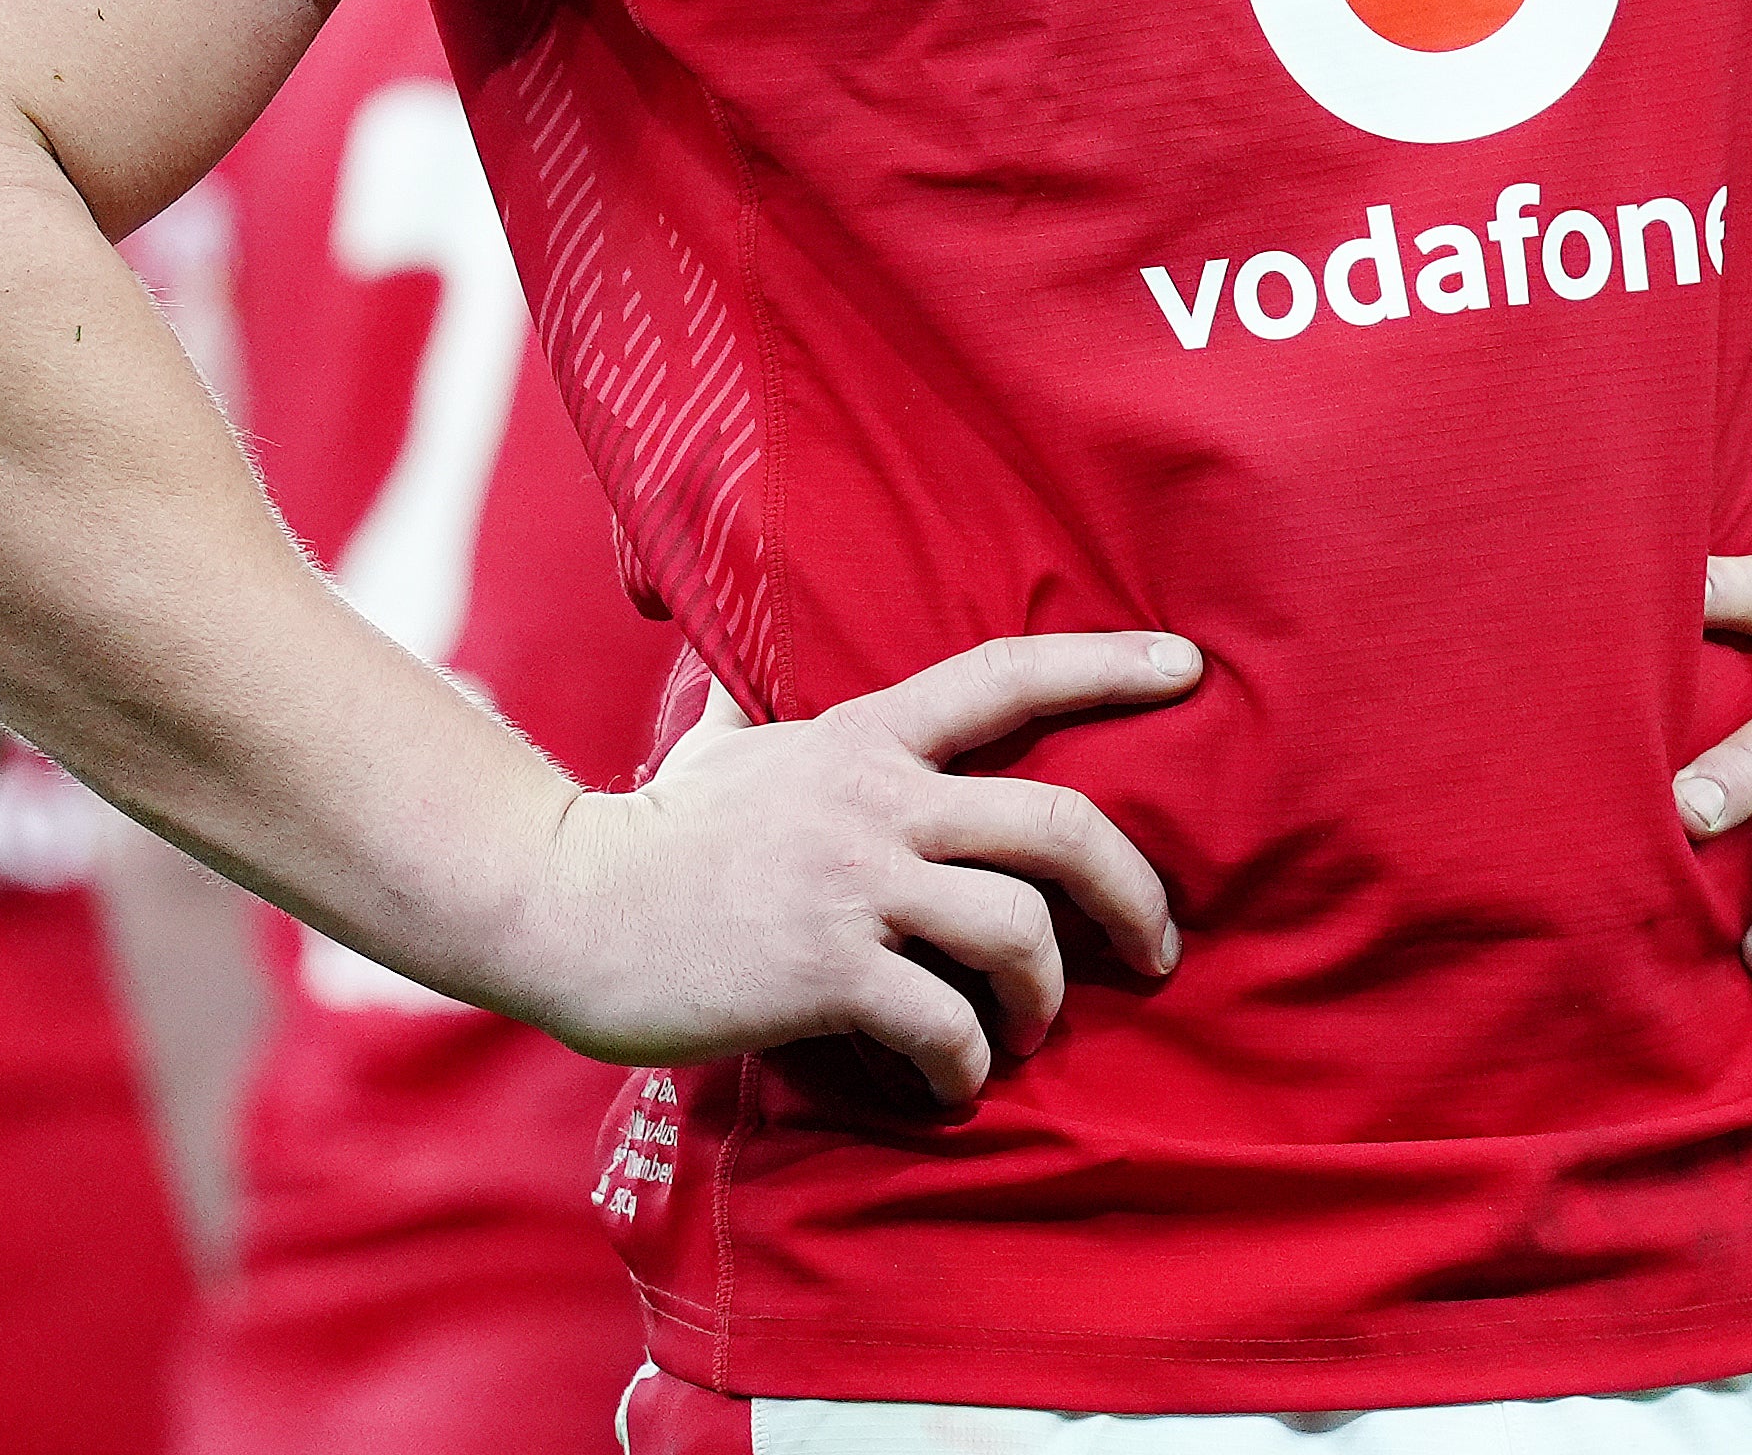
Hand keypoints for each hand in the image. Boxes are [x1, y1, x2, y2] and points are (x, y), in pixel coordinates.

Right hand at [501, 629, 1197, 1111]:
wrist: (562, 907)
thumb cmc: (646, 834)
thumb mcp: (716, 747)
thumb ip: (757, 711)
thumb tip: (740, 667)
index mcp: (863, 738)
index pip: (1004, 674)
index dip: (1106, 664)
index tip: (1189, 668)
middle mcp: (874, 800)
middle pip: (1058, 822)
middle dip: (1132, 891)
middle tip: (1155, 947)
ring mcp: (853, 885)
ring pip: (1018, 931)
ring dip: (1042, 996)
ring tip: (1024, 1029)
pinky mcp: (824, 970)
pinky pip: (944, 1024)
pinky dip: (966, 1068)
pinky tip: (950, 1087)